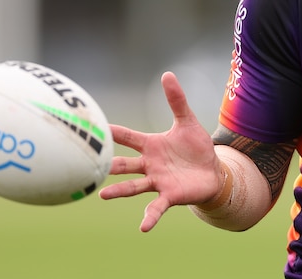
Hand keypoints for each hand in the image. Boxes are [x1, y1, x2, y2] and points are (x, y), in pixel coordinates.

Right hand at [99, 71, 223, 231]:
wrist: (213, 171)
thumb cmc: (196, 147)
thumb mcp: (187, 121)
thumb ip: (176, 100)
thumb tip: (167, 74)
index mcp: (151, 145)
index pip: (127, 137)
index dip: (111, 132)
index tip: (91, 126)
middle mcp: (149, 164)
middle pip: (124, 164)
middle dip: (108, 164)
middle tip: (88, 163)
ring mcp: (157, 181)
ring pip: (133, 186)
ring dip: (119, 191)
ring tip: (102, 195)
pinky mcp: (169, 195)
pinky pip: (156, 207)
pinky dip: (149, 217)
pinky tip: (142, 228)